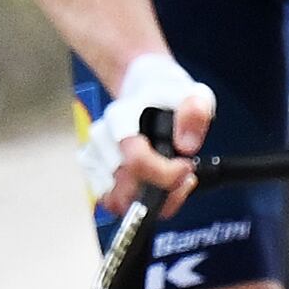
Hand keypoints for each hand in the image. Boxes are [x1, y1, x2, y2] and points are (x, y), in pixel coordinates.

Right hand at [81, 49, 210, 210]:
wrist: (143, 88)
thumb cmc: (166, 93)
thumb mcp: (192, 94)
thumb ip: (194, 114)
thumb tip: (186, 145)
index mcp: (122, 119)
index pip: (135, 162)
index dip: (166, 174)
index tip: (187, 166)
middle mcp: (103, 139)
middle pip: (124, 189)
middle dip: (160, 193)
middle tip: (182, 178)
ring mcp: (95, 156)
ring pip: (118, 200)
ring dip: (151, 197)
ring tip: (171, 176)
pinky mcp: (94, 171)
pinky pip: (113, 201)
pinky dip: (136, 199)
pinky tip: (154, 181)